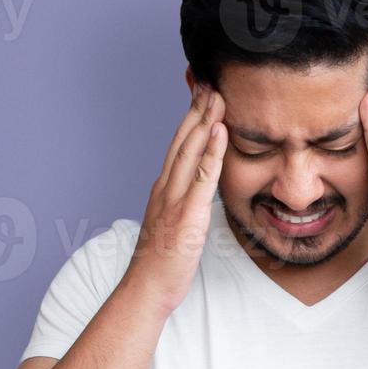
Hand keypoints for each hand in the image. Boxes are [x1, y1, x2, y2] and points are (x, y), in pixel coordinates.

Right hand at [125, 82, 225, 313]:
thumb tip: (198, 190)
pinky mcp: (187, 214)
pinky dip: (211, 151)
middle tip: (210, 81)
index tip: (200, 93)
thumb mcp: (172, 222)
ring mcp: (174, 199)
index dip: (189, 117)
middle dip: (197, 108)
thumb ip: (182, 201)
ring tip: (217, 94)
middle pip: (182, 139)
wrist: (147, 287)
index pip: (178, 144)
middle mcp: (166, 186)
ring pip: (190, 151)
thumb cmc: (162, 260)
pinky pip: (202, 177)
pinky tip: (220, 131)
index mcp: (163, 187)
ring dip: (205, 120)